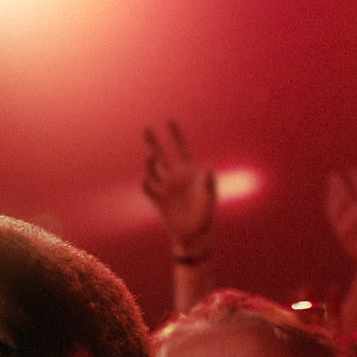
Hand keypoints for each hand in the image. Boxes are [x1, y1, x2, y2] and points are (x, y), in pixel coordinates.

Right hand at [142, 120, 215, 255]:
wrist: (193, 236)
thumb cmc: (205, 217)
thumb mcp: (210, 199)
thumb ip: (209, 183)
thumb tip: (208, 167)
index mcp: (189, 173)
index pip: (181, 149)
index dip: (176, 135)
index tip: (169, 120)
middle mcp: (176, 178)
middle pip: (163, 156)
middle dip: (155, 142)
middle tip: (147, 128)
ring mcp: (166, 188)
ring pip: (153, 170)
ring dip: (150, 163)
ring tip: (151, 156)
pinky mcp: (158, 201)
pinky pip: (148, 188)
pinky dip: (146, 183)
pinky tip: (148, 180)